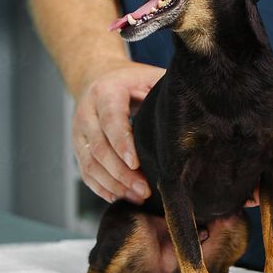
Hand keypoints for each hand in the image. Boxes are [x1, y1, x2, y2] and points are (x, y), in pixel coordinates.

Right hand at [73, 61, 165, 203]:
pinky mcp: (77, 146)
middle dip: (122, 173)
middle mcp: (87, 112)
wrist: (97, 76)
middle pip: (100, 148)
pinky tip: (119, 196)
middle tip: (144, 190)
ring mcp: (78, 131)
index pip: (111, 119)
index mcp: (106, 92)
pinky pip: (85, 171)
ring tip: (137, 197)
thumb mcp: (148, 76)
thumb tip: (195, 105)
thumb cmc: (131, 79)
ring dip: (113, 184)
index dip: (122, 143)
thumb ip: (164, 89)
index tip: (136, 164)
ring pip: (90, 164)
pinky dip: (100, 187)